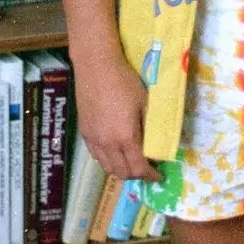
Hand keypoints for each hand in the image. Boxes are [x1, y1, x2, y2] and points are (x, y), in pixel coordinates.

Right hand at [71, 53, 162, 183]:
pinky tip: (115, 152)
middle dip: (137, 176)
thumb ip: (150, 128)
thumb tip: (156, 145)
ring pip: (107, 167)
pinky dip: (108, 161)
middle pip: (122, 173)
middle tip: (147, 170)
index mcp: (126, 137)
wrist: (96, 66)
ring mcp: (93, 139)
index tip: (158, 176)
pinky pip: (97, 156)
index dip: (150, 176)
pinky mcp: (84, 133)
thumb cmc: (125, 81)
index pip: (139, 168)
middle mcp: (107, 144)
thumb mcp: (145, 104)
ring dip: (121, 171)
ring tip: (131, 163)